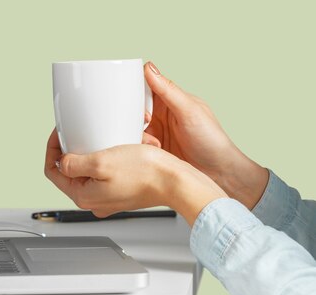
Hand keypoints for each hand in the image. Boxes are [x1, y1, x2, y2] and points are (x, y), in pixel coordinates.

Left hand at [44, 129, 226, 224]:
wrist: (176, 182)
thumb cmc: (145, 173)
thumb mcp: (100, 162)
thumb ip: (74, 163)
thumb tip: (62, 162)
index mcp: (83, 196)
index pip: (53, 171)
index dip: (52, 148)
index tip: (60, 133)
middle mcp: (94, 201)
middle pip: (71, 170)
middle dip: (76, 148)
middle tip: (83, 132)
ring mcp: (108, 198)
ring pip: (90, 169)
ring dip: (96, 151)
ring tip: (107, 139)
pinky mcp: (121, 192)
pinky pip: (108, 171)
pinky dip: (111, 157)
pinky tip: (122, 148)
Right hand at [144, 62, 267, 208]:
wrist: (218, 173)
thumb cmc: (211, 140)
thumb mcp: (189, 111)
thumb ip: (168, 90)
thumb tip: (149, 68)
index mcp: (170, 100)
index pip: (145, 87)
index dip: (135, 90)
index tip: (129, 96)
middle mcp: (160, 115)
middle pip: (134, 108)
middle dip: (134, 116)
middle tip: (145, 123)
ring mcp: (155, 133)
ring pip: (132, 128)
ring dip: (138, 134)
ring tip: (155, 143)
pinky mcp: (151, 150)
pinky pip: (135, 144)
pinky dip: (139, 147)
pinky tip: (153, 151)